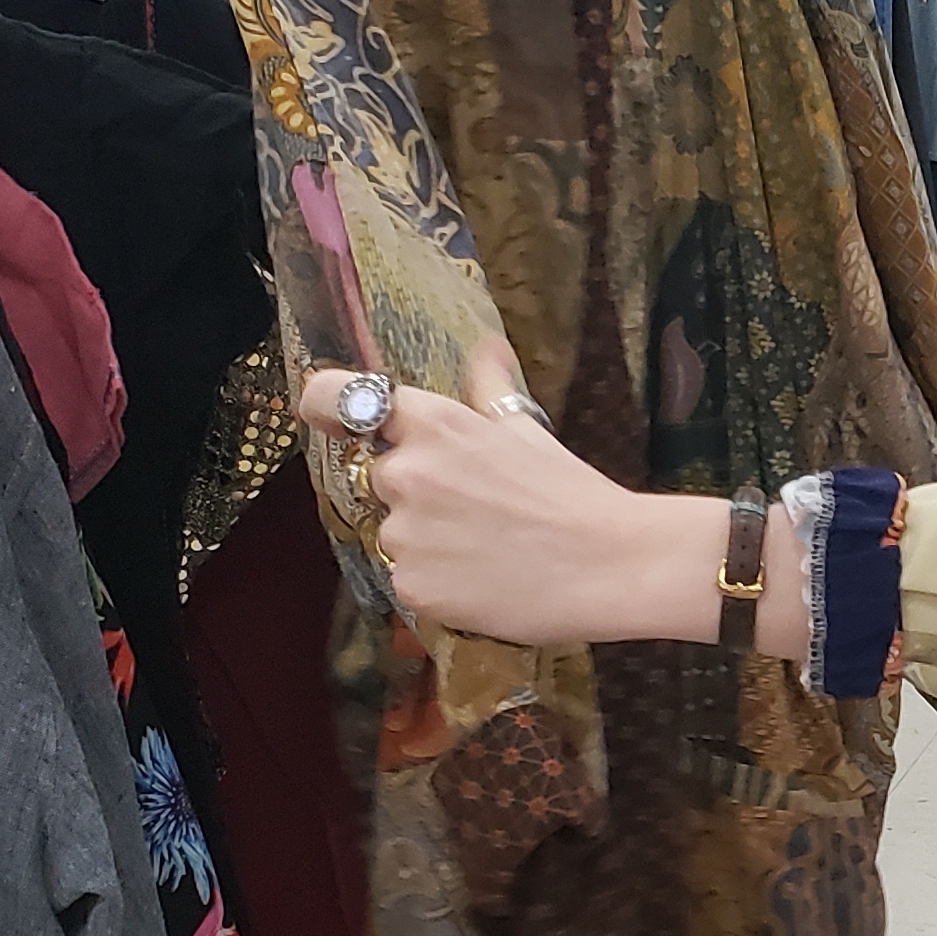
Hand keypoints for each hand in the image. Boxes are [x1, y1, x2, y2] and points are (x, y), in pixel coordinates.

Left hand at [296, 341, 686, 644]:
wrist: (610, 565)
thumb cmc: (573, 493)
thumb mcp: (526, 429)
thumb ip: (489, 389)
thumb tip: (486, 349)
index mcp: (432, 424)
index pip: (333, 397)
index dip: (326, 406)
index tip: (332, 418)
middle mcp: (406, 473)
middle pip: (378, 478)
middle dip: (413, 492)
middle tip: (473, 510)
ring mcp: (405, 534)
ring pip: (394, 535)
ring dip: (426, 543)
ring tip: (486, 550)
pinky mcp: (413, 586)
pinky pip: (410, 582)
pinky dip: (439, 584)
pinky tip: (484, 580)